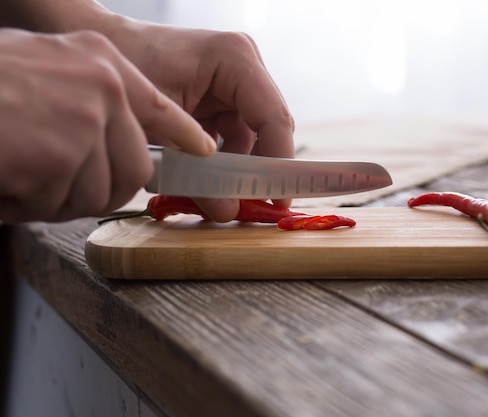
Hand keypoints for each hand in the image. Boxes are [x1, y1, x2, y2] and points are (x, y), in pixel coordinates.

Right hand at [0, 29, 214, 222]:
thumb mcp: (42, 70)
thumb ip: (88, 99)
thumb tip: (119, 139)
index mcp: (98, 60)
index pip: (159, 106)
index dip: (184, 134)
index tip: (205, 150)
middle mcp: (101, 85)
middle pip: (133, 169)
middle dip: (92, 187)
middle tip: (46, 178)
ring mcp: (85, 118)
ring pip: (98, 193)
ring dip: (54, 197)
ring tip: (15, 168)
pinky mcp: (60, 154)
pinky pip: (59, 204)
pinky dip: (26, 204)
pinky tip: (4, 176)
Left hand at [108, 23, 295, 221]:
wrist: (99, 48)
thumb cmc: (123, 70)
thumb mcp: (158, 126)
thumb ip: (194, 171)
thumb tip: (227, 211)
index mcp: (234, 59)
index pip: (273, 117)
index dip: (279, 161)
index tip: (278, 199)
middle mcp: (242, 66)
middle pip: (268, 128)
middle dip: (258, 169)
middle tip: (248, 205)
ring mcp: (234, 82)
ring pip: (252, 137)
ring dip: (237, 168)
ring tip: (218, 197)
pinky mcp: (221, 97)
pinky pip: (234, 136)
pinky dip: (222, 160)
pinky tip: (205, 179)